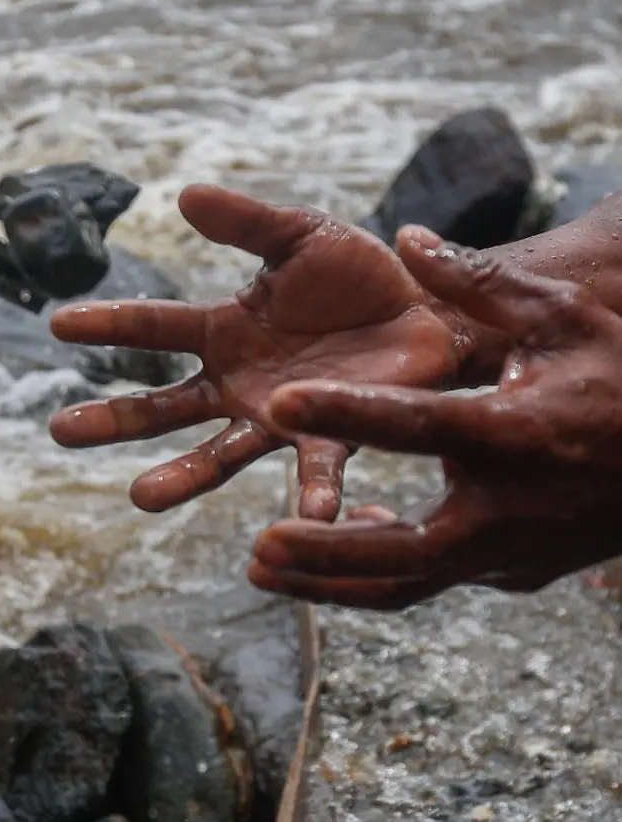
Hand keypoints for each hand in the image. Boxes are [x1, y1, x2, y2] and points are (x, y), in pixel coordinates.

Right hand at [48, 185, 468, 519]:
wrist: (427, 309)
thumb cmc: (358, 274)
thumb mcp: (300, 236)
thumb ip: (247, 223)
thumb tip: (183, 195)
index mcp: (223, 328)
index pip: (153, 327)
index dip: (107, 324)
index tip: (58, 323)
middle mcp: (236, 381)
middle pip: (163, 405)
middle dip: (113, 419)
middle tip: (60, 430)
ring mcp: (276, 416)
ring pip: (217, 453)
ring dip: (181, 476)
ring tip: (139, 496)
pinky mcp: (328, 434)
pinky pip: (316, 467)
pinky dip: (311, 493)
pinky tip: (311, 516)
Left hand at [251, 226, 621, 608]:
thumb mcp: (563, 320)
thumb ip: (481, 284)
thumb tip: (407, 238)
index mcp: (520, 431)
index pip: (420, 423)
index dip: (347, 412)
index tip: (280, 401)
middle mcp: (512, 506)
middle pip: (407, 550)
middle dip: (327, 555)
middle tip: (258, 544)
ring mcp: (513, 552)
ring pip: (409, 584)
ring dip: (330, 583)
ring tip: (260, 567)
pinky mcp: (512, 574)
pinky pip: (432, 576)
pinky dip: (377, 569)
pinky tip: (334, 541)